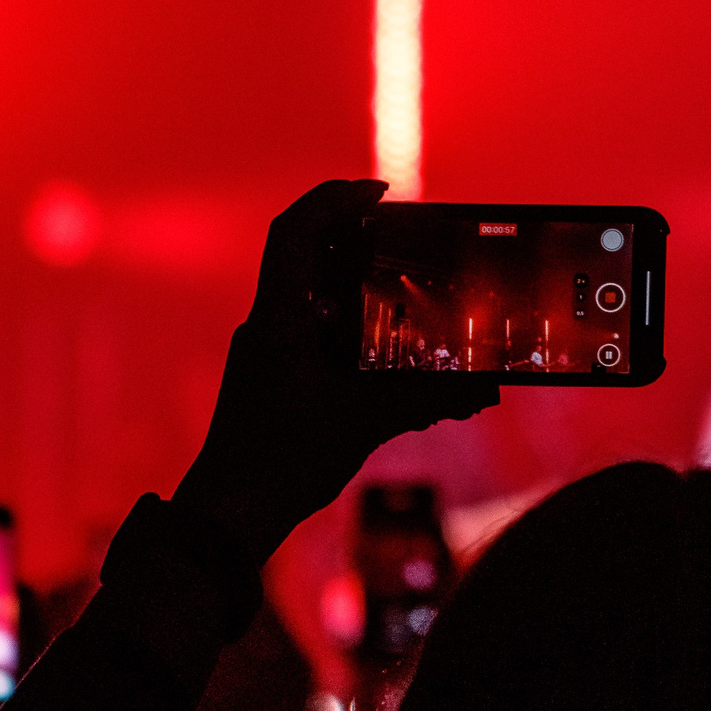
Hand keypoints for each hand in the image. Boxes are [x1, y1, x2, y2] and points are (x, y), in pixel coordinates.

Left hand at [172, 181, 496, 563]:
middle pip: (306, 258)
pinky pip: (316, 340)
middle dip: (354, 239)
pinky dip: (353, 337)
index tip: (378, 190)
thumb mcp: (363, 424)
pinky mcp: (275, 382)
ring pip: (314, 301)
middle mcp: (268, 327)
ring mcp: (268, 355)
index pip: (295, 233)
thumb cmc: (279, 464)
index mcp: (278, 320)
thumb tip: (483, 389)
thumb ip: (425, 400)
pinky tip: (390, 361)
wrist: (226, 520)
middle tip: (404, 235)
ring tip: (407, 297)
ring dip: (356, 291)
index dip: (333, 199)